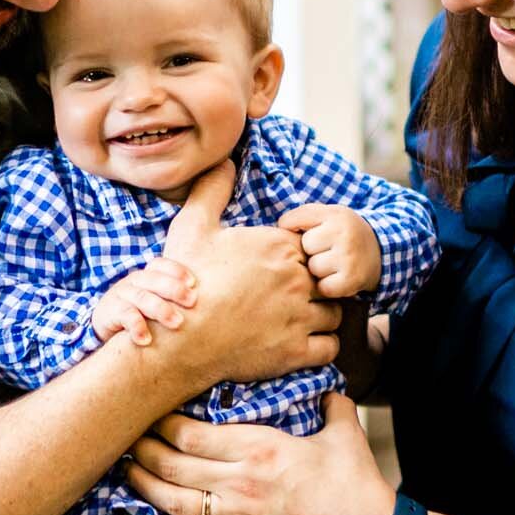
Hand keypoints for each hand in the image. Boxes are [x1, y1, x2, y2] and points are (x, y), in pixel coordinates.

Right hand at [90, 258, 197, 346]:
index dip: (177, 270)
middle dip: (174, 289)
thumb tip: (212, 304)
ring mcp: (121, 295)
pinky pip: (125, 317)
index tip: (194, 283)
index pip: (161, 264)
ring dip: (161, 309)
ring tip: (177, 323)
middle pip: (154, 279)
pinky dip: (136, 327)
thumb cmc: (139, 311)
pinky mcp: (110, 312)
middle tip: (192, 302)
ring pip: (142, 297)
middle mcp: (134, 281)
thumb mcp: (153, 298)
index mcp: (147, 275)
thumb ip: (174, 297)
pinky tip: (146, 340)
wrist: (103, 322)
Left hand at [124, 394, 394, 514]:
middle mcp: (240, 482)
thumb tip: (329, 389)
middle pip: (173, 465)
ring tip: (130, 473)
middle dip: (144, 451)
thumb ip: (330, 405)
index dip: (162, 422)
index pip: (191, 433)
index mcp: (259, 448)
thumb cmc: (357, 483)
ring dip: (147, 488)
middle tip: (128, 437)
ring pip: (176, 503)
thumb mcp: (344, 433)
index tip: (151, 410)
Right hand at [158, 164, 341, 393]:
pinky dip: (321, 346)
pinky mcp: (298, 351)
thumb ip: (212, 190)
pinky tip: (303, 342)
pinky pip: (330, 347)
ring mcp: (300, 316)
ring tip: (299, 320)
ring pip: (333, 312)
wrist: (182, 336)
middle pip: (325, 278)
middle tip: (289, 298)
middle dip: (312, 286)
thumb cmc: (188, 281)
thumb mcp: (193, 226)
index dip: (297, 260)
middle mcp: (297, 278)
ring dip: (321, 316)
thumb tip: (225, 162)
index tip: (278, 272)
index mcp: (280, 246)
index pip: (310, 248)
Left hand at [277, 204, 382, 298]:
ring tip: (334, 264)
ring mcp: (349, 256)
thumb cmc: (343, 235)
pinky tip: (339, 278)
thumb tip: (278, 230)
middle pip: (304, 247)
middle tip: (327, 250)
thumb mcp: (327, 216)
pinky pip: (324, 287)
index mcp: (334, 213)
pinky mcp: (352, 278)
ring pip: (314, 268)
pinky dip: (329, 287)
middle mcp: (344, 232)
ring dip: (320, 271)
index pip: (291, 221)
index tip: (305, 233)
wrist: (381, 251)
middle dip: (311, 252)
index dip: (293, 230)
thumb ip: (301, 216)